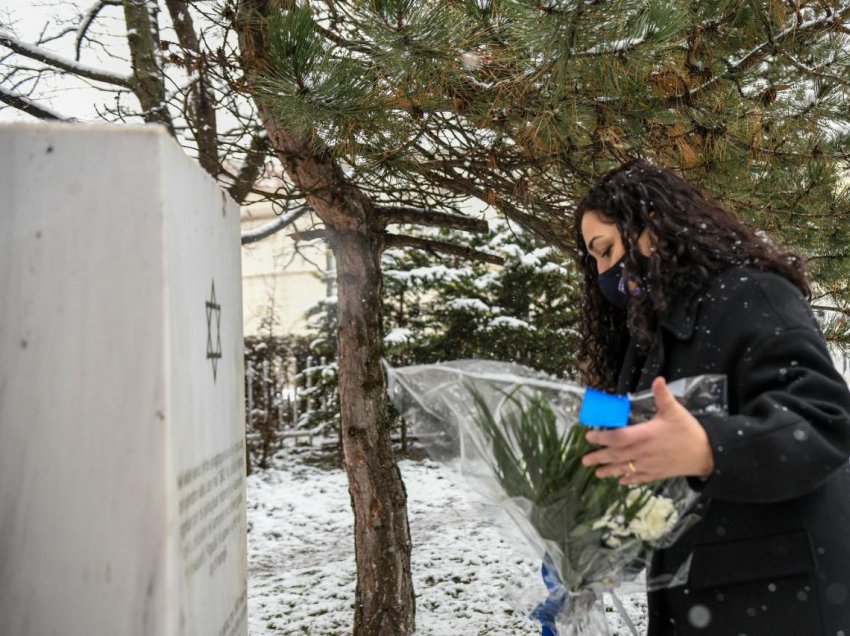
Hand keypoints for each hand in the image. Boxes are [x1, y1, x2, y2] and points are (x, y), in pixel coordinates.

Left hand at [581, 377, 714, 484]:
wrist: (707, 453)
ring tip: (596, 472)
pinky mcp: (657, 473)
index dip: (602, 437)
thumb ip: (663, 395)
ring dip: (609, 471)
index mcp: (645, 435)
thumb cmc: (688, 431)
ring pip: (625, 468)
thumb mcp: (675, 410)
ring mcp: (649, 464)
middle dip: (599, 457)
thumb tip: (658, 379)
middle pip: (616, 455)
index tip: (589, 436)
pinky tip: (620, 481)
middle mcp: (643, 452)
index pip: (618, 437)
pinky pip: (639, 478)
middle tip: (584, 460)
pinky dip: (628, 479)